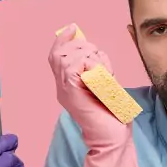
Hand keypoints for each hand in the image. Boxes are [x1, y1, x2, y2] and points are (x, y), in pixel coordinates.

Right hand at [47, 24, 144, 166]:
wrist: (111, 137)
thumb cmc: (111, 114)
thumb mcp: (103, 85)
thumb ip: (94, 69)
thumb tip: (92, 51)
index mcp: (66, 84)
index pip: (55, 56)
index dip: (62, 40)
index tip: (72, 28)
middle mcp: (61, 86)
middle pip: (61, 52)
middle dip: (83, 48)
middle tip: (101, 62)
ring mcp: (64, 89)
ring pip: (70, 56)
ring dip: (92, 58)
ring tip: (105, 75)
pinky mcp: (71, 91)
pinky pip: (78, 65)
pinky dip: (94, 66)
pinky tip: (104, 78)